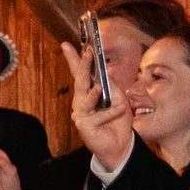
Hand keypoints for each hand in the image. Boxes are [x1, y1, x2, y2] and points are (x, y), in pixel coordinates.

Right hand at [65, 41, 136, 168]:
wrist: (120, 145)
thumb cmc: (118, 121)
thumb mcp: (118, 99)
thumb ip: (111, 87)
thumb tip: (105, 72)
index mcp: (88, 93)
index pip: (80, 74)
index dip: (74, 59)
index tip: (67, 44)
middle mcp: (81, 102)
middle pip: (80, 81)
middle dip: (82, 66)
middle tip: (86, 52)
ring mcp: (81, 114)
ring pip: (85, 99)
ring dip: (93, 93)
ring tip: (99, 87)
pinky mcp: (85, 126)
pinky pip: (99, 116)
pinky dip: (112, 112)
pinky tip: (121, 110)